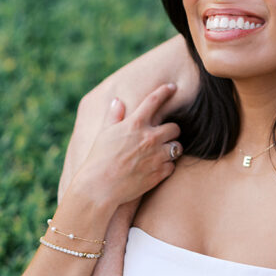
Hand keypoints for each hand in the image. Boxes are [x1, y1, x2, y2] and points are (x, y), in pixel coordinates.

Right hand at [68, 84, 181, 211]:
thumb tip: (117, 101)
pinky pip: (172, 166)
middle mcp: (149, 138)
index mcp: (135, 124)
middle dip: (170, 131)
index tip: (172, 87)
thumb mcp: (104, 133)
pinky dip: (167, 166)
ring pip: (177, 147)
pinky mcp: (159, 173)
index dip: (165, 91)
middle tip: (163, 136)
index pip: (154, 101)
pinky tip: (156, 167)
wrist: (100, 187)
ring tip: (161, 152)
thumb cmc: (98, 159)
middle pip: (175, 128)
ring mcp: (156, 156)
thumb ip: (114, 116)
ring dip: (171, 148)